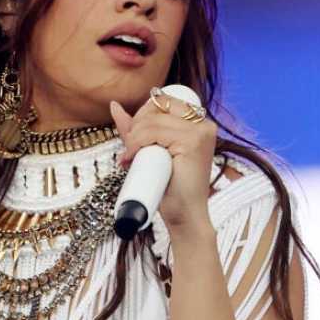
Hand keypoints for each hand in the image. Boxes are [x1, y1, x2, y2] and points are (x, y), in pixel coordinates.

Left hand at [110, 93, 216, 239]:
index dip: (143, 115)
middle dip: (136, 125)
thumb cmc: (170, 189)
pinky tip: (132, 158)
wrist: (183, 218)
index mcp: (199, 123)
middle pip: (159, 107)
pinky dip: (138, 143)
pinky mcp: (193, 142)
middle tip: (129, 151)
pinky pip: (155, 132)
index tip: (132, 140)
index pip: (164, 101)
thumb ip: (136, 129)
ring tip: (129, 159)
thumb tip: (114, 105)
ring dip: (134, 138)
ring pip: (154, 121)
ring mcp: (201, 132)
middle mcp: (204, 124)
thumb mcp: (150, 151)